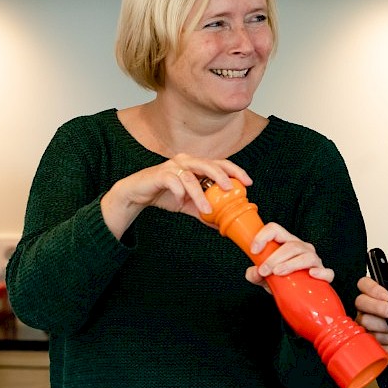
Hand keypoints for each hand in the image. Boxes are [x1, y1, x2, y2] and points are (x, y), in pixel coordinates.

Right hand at [100, 154, 250, 238]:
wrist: (139, 194)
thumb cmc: (166, 194)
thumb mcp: (189, 204)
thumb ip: (205, 210)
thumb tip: (223, 226)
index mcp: (197, 165)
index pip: (220, 163)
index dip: (235, 170)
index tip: (248, 182)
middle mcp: (186, 161)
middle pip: (208, 164)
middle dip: (222, 176)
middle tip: (231, 189)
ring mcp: (172, 166)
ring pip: (191, 176)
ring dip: (200, 194)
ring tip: (208, 210)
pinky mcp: (160, 174)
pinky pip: (173, 181)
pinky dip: (180, 192)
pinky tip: (181, 201)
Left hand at [243, 222, 334, 292]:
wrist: (297, 296)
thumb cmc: (281, 281)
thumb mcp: (264, 278)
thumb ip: (255, 274)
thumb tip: (254, 272)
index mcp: (286, 243)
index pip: (275, 229)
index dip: (263, 236)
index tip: (254, 250)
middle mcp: (301, 248)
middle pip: (290, 245)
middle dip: (274, 258)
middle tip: (263, 271)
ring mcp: (314, 260)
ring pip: (305, 256)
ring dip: (290, 264)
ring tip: (278, 273)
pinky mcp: (323, 275)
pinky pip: (327, 272)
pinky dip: (320, 272)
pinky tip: (311, 274)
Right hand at [355, 277, 387, 357]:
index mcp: (375, 293)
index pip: (364, 284)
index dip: (372, 288)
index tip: (387, 296)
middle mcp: (366, 307)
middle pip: (360, 302)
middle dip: (379, 308)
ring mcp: (364, 323)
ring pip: (365, 322)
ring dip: (386, 326)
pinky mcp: (366, 339)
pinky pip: (371, 338)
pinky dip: (387, 339)